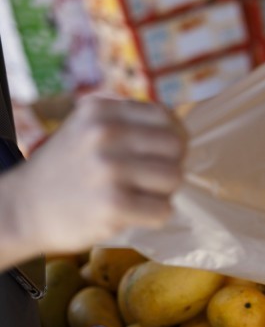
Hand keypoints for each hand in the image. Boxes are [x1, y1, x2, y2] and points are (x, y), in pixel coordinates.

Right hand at [3, 96, 186, 259]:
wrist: (22, 209)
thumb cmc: (67, 167)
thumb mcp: (88, 127)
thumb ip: (128, 122)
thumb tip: (179, 130)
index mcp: (101, 111)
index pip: (166, 118)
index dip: (171, 139)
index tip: (158, 155)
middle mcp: (104, 134)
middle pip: (176, 146)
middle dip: (171, 164)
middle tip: (150, 179)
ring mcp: (108, 169)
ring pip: (174, 177)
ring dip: (163, 192)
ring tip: (140, 196)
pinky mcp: (112, 204)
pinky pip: (163, 209)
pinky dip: (154, 216)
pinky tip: (132, 214)